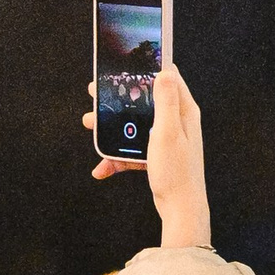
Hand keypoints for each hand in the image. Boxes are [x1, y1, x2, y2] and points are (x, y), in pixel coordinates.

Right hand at [82, 63, 208, 247]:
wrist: (180, 210)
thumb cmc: (177, 172)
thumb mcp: (168, 132)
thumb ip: (166, 101)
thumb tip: (165, 71)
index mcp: (183, 112)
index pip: (168, 78)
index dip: (147, 68)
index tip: (126, 64)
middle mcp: (177, 122)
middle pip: (145, 101)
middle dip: (120, 98)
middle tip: (98, 92)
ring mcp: (166, 140)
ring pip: (135, 126)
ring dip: (112, 128)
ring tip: (91, 125)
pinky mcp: (157, 156)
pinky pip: (133, 150)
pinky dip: (118, 157)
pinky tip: (103, 167)